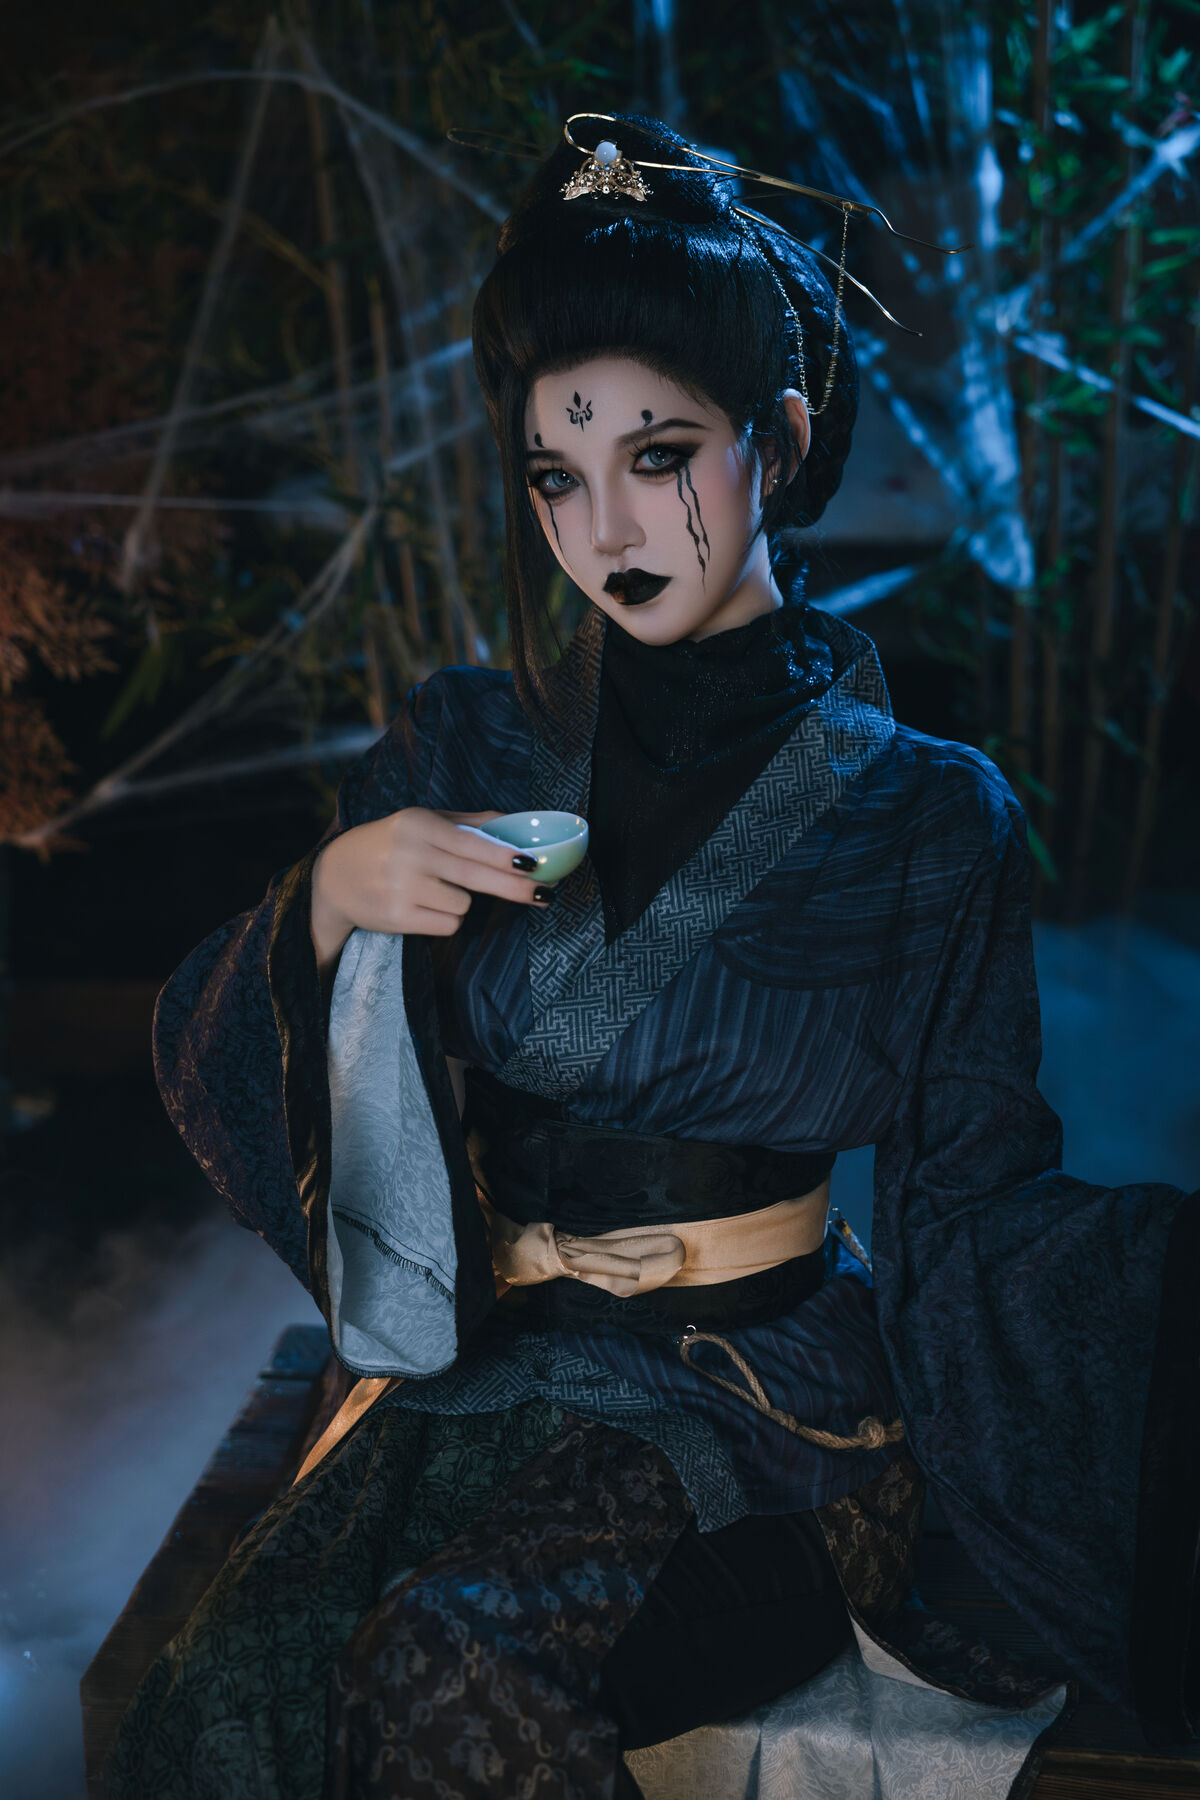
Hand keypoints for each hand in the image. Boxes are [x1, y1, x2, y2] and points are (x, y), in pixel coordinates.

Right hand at [310, 807, 550, 972]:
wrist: (334, 877)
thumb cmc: (390, 844)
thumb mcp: (423, 821)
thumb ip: (469, 822)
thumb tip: (516, 823)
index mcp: (418, 824)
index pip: (472, 843)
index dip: (505, 857)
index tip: (533, 865)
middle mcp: (409, 854)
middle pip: (475, 877)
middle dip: (513, 888)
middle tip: (544, 895)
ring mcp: (401, 888)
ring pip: (463, 905)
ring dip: (461, 902)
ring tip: (433, 890)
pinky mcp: (397, 918)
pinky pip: (447, 925)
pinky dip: (445, 919)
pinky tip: (423, 906)